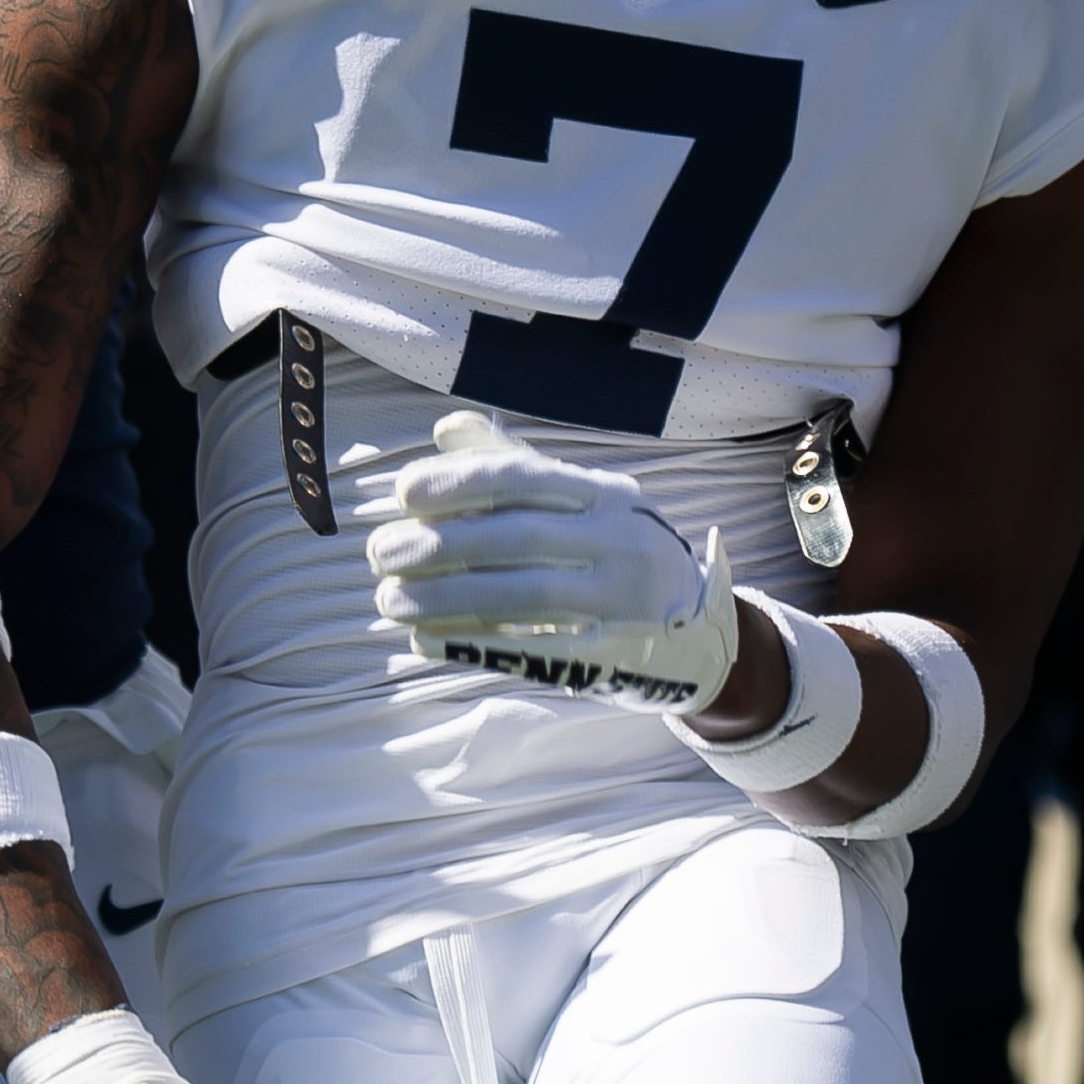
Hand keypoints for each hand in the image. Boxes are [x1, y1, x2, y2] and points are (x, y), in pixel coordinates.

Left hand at [366, 413, 738, 712]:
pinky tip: (424, 642)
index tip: (403, 494)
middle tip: (381, 556)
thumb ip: (514, 465)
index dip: (461, 482)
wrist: (702, 630)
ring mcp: (623, 602)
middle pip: (519, 537)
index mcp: (605, 494)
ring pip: (525, 596)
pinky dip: (476, 645)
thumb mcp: (582, 502)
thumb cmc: (618, 553)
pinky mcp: (615, 656)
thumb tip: (445, 428)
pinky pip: (537, 651)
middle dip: (441, 546)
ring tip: (390, 602)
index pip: (526, 477)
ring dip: (448, 599)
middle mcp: (620, 540)